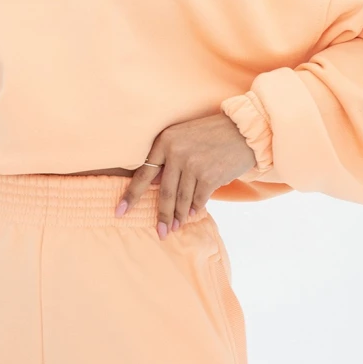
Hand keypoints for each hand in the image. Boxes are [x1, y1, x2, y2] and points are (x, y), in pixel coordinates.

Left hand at [115, 113, 256, 236]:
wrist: (243, 130)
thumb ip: (168, 159)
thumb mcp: (183, 137)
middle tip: (160, 232)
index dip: (131, 196)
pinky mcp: (210, 176)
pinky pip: (198, 200)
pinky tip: (191, 213)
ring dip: (178, 216)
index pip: (143, 174)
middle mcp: (176, 152)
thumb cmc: (210, 135)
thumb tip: (153, 187)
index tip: (119, 212)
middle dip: (161, 216)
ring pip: (181, 199)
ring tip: (174, 227)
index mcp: (164, 141)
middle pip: (163, 193)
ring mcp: (193, 164)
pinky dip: (194, 208)